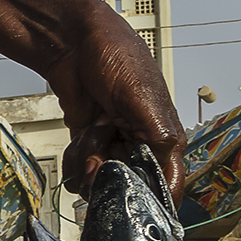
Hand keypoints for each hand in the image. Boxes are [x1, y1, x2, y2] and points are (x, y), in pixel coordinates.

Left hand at [34, 0, 186, 199]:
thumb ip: (157, 135)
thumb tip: (165, 167)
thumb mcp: (141, 97)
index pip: (166, 181)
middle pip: (127, 184)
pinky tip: (78, 139)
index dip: (149, 196)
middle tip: (98, 156)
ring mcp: (113, 142)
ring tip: (90, 133)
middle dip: (108, 175)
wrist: (74, 43)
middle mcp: (141, 143)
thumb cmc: (115, 58)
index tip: (128, 197)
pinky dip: (74, 159)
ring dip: (88, 162)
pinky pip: (80, 166)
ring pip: (100, 178)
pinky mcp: (89, 140)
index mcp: (165, 135)